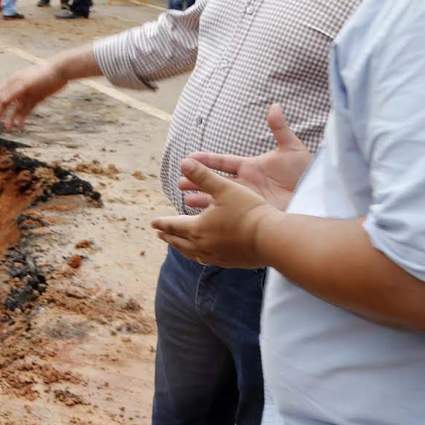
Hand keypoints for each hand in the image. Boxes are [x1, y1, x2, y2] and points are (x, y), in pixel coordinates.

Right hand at [0, 62, 66, 129]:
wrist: (60, 73)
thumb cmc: (42, 74)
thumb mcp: (27, 83)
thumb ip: (14, 91)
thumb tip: (1, 99)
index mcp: (13, 82)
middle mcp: (19, 89)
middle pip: (6, 103)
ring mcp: (27, 95)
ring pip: (16, 109)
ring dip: (11, 118)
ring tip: (8, 128)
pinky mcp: (36, 99)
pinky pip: (27, 110)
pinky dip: (23, 117)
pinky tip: (21, 125)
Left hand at [153, 160, 277, 267]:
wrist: (272, 239)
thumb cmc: (248, 211)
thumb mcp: (224, 188)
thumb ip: (203, 176)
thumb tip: (183, 162)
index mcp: (198, 228)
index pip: (174, 225)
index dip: (162, 223)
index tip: (152, 223)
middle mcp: (203, 245)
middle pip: (179, 242)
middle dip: (168, 236)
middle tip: (159, 233)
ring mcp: (217, 256)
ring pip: (192, 254)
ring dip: (181, 248)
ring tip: (177, 245)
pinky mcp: (230, 262)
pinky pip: (207, 260)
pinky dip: (198, 256)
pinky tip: (203, 255)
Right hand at [176, 103, 309, 210]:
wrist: (317, 198)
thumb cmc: (306, 173)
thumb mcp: (292, 149)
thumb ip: (280, 129)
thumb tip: (275, 105)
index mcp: (251, 167)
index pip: (223, 162)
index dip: (206, 159)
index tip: (188, 158)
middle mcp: (246, 184)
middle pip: (215, 181)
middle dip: (197, 180)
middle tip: (179, 180)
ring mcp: (248, 200)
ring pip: (218, 198)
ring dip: (201, 198)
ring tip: (184, 199)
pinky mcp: (252, 215)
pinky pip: (229, 215)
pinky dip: (215, 215)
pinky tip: (203, 217)